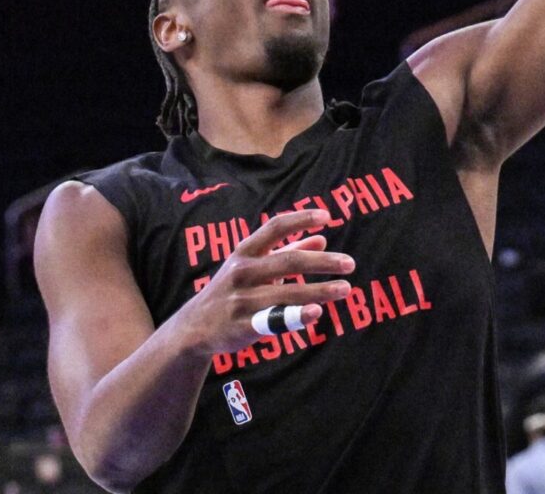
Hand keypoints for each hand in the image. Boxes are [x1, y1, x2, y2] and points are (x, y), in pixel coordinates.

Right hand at [174, 209, 355, 356]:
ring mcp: (242, 299)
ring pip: (286, 292)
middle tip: (350, 263)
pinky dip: (296, 316)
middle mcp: (242, 272)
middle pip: (288, 261)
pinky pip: (274, 320)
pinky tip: (316, 313)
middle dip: (322, 262)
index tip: (327, 216)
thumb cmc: (232, 290)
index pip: (274, 227)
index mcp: (245, 252)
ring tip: (345, 288)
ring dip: (319, 290)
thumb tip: (322, 239)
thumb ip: (286, 251)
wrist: (194, 328)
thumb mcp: (252, 266)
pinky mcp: (242, 325)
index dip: (300, 219)